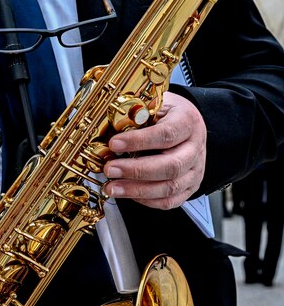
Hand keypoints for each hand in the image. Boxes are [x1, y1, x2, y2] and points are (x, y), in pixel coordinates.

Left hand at [103, 91, 206, 208]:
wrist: (187, 125)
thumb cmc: (166, 114)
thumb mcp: (154, 104)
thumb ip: (137, 115)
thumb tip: (109, 129)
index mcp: (188, 121)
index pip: (167, 134)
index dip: (139, 141)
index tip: (114, 143)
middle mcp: (196, 148)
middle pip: (171, 166)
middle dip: (136, 171)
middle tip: (110, 169)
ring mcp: (195, 170)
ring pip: (170, 187)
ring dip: (137, 190)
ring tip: (112, 187)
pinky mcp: (190, 187)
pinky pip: (170, 201)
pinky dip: (147, 200)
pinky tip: (128, 194)